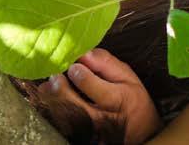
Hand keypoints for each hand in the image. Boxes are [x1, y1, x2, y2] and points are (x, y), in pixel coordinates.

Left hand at [38, 48, 162, 144]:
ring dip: (51, 100)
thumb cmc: (133, 101)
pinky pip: (62, 125)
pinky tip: (53, 100)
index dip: (78, 73)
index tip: (74, 65)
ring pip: (63, 117)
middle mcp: (100, 117)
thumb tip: (85, 53)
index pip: (90, 85)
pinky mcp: (80, 135)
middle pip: (72, 104)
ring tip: (49, 86)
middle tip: (55, 76)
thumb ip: (107, 64)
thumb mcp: (129, 78)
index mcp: (115, 98)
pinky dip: (54, 111)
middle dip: (59, 88)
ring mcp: (89, 130)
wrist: (139, 131)